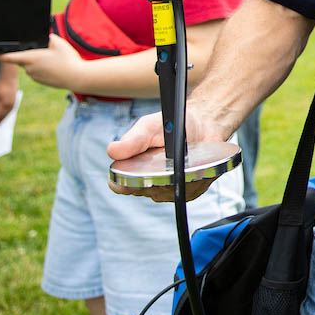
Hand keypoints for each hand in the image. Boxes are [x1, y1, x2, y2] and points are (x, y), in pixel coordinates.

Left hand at [0, 34, 85, 89]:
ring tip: (55, 60)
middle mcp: (29, 69)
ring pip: (31, 65)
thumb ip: (46, 37)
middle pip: (23, 58)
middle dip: (30, 53)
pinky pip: (38, 72)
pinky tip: (56, 67)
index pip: (7, 57)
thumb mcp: (58, 42)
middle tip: (46, 51)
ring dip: (38, 61)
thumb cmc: (68, 60)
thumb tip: (41, 36)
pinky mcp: (41, 81)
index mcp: (30, 58)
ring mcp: (34, 76)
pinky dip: (44, 68)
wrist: (78, 78)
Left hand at [0, 64, 19, 127]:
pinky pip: (11, 110)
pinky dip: (7, 114)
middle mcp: (10, 105)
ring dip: (4, 119)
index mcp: (4, 104)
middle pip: (4, 117)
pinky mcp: (15, 101)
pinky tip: (3, 116)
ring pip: (8, 114)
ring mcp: (14, 103)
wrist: (9, 77)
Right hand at [106, 108, 225, 201]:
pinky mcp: (191, 191)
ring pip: (170, 192)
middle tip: (167, 158)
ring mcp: (169, 190)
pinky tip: (198, 162)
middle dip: (156, 177)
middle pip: (147, 191)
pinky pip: (191, 190)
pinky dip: (195, 175)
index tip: (134, 173)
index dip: (123, 183)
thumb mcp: (150, 127)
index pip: (120, 185)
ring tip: (186, 156)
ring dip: (178, 175)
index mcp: (132, 169)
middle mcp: (149, 183)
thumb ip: (134, 140)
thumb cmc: (171, 125)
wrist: (203, 123)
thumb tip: (112, 151)